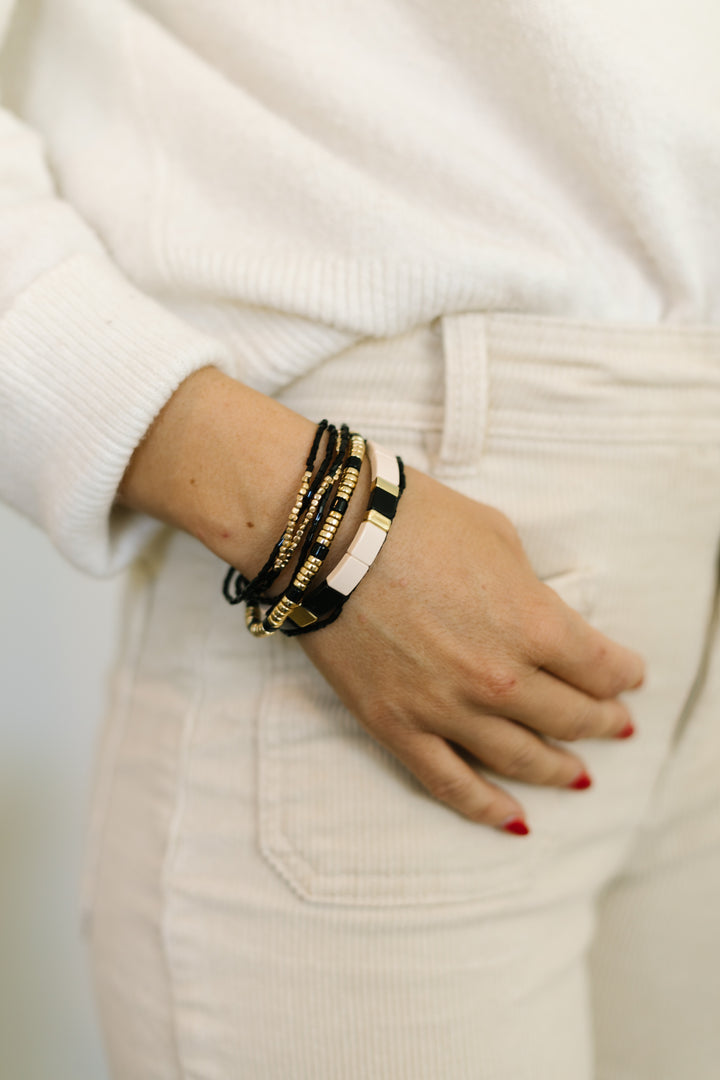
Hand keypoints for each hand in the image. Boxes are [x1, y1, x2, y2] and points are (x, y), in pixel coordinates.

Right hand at [114, 369, 644, 831]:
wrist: (330, 537)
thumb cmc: (416, 520)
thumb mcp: (497, 537)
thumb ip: (529, 590)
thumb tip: (538, 617)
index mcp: (535, 624)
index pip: (601, 667)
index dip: (623, 675)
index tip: (628, 677)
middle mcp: (501, 678)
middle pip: (571, 718)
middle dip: (603, 723)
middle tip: (615, 727)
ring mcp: (447, 709)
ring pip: (520, 759)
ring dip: (559, 770)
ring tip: (578, 776)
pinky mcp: (398, 727)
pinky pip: (450, 783)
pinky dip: (486, 807)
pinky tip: (514, 819)